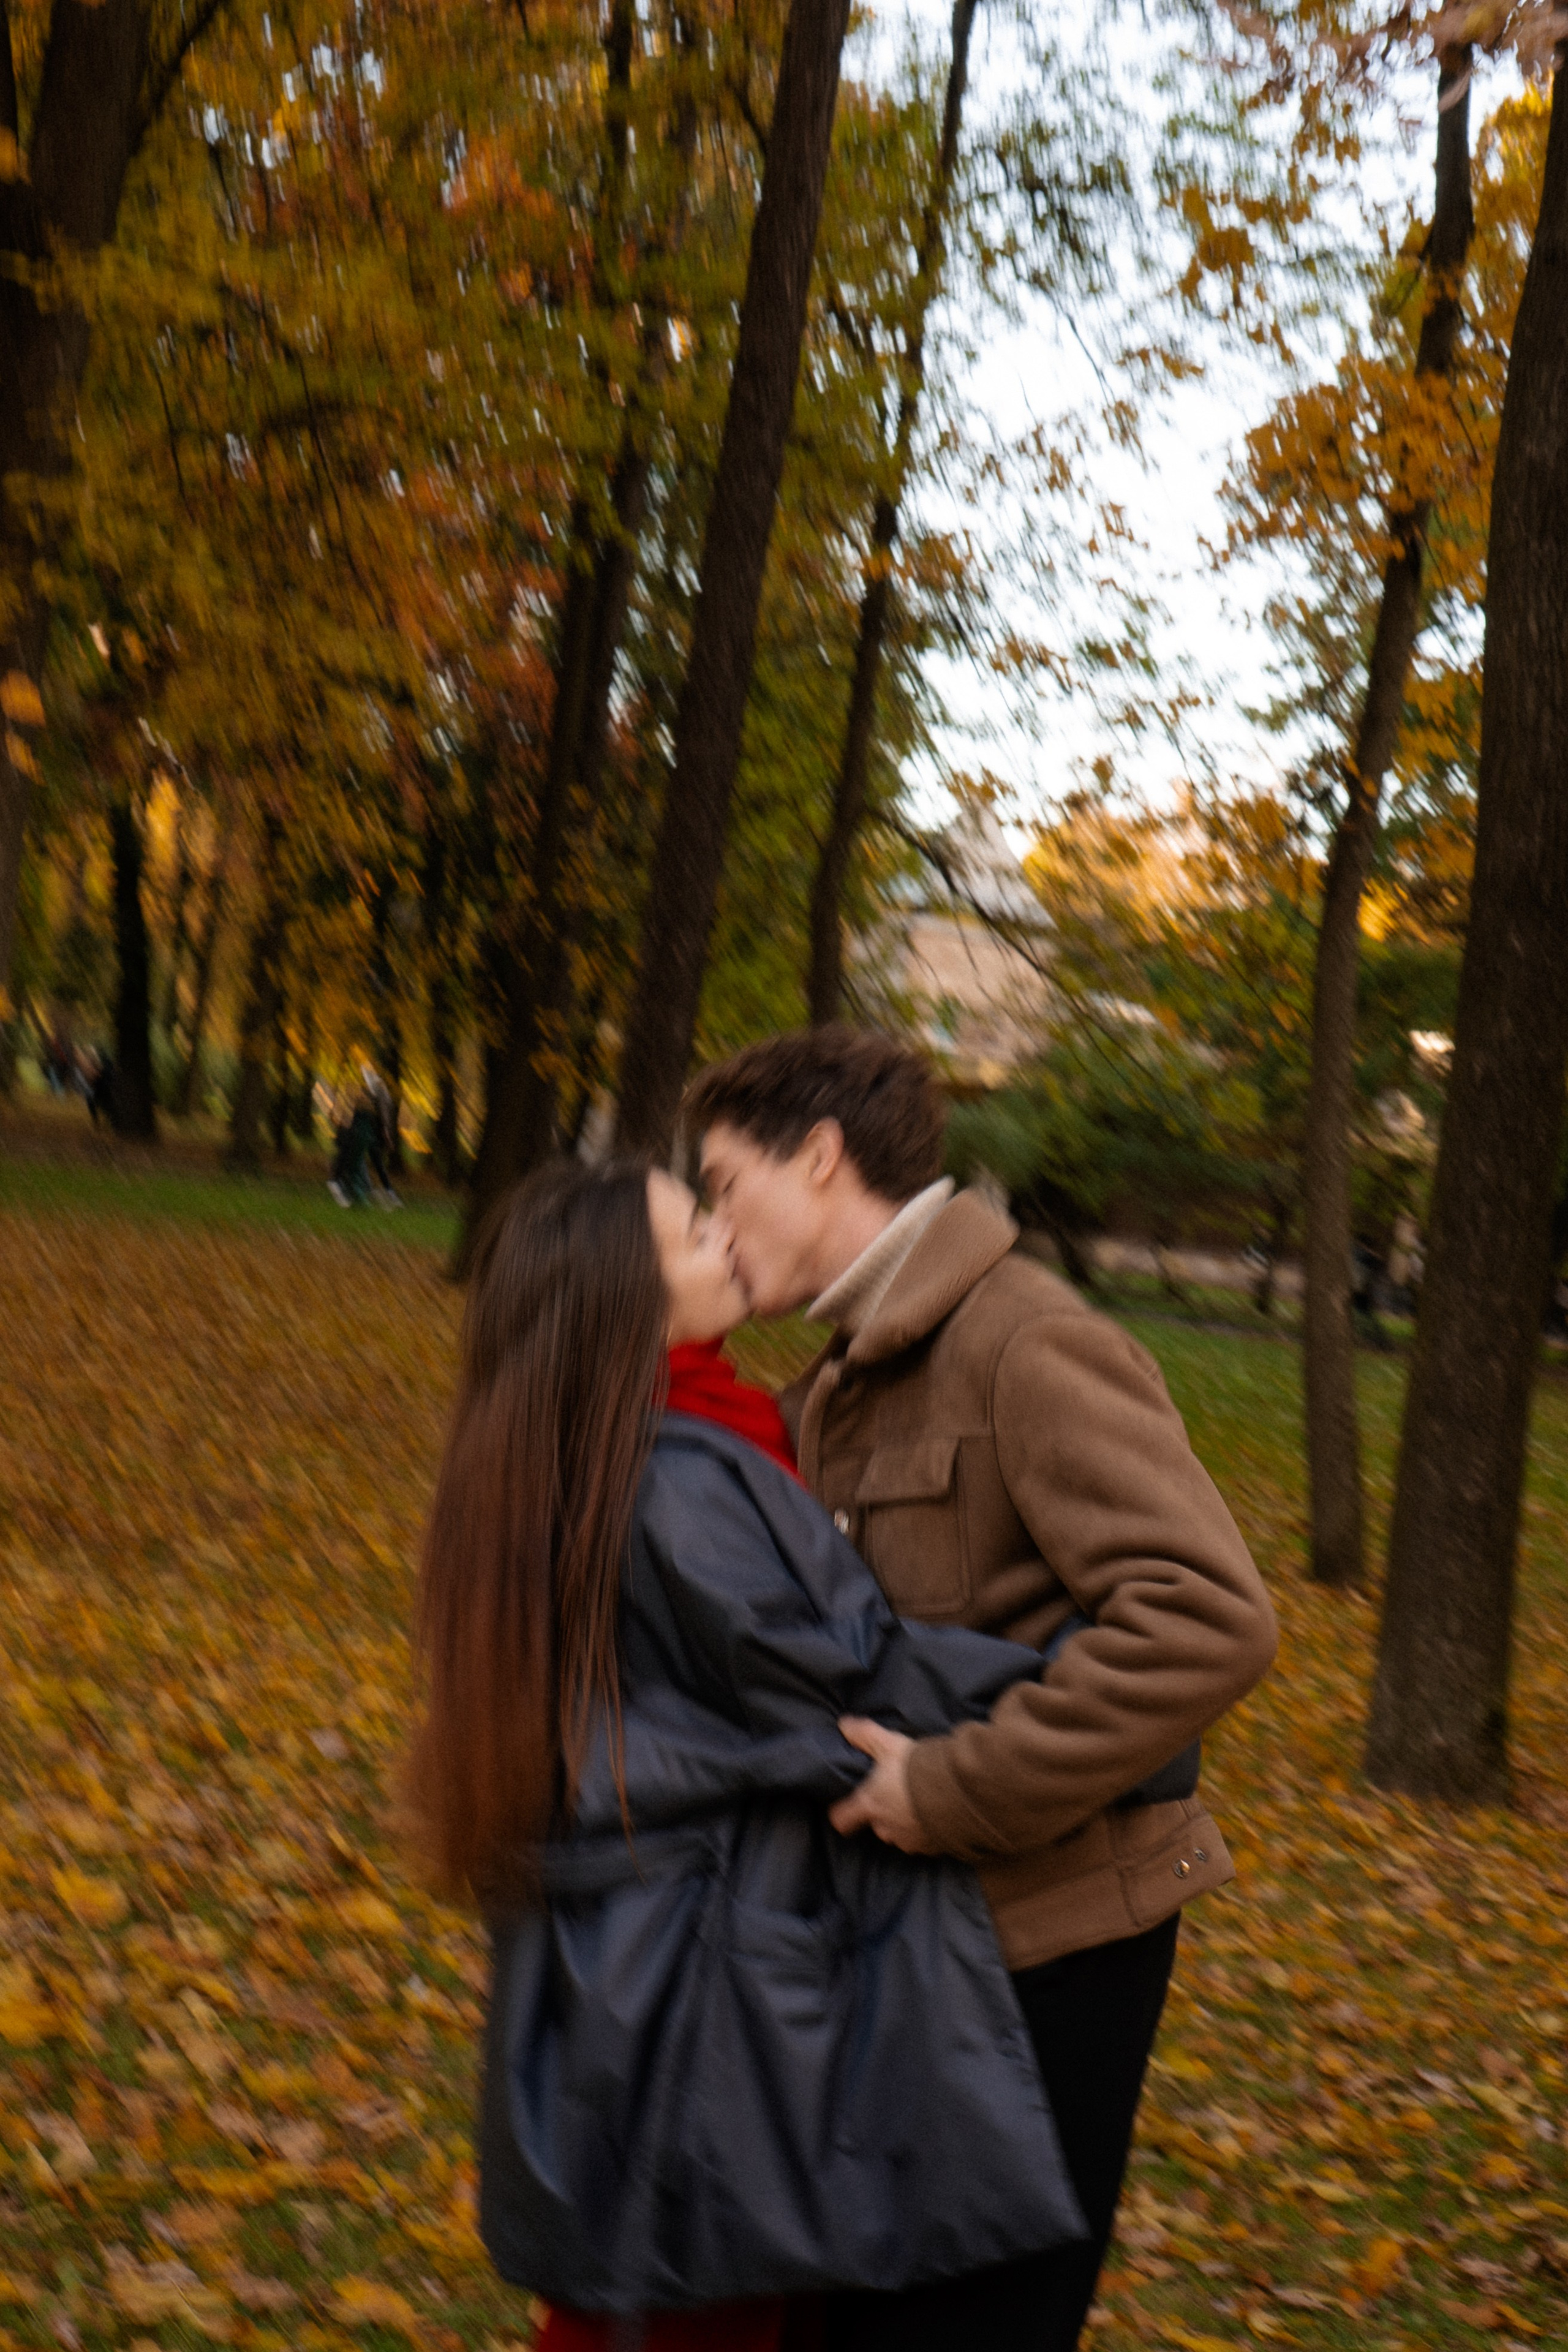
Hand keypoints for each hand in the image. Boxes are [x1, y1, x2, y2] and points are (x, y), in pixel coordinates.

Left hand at [827, 1718, 934, 1850]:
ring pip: (898, 1833)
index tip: (846, 1806)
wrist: (958, 1791)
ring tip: (917, 1801)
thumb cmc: (918, 1768)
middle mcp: (886, 1827)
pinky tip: (934, 1811)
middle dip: (882, 1812)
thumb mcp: (889, 1745)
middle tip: (894, 1792)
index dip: (841, 1812)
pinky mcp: (930, 1846)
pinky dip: (924, 1829)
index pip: (841, 1819)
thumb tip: (844, 1725)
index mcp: (870, 1804)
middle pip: (874, 1824)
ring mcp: (908, 1839)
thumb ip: (865, 1735)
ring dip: (903, 1821)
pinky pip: (921, 1840)